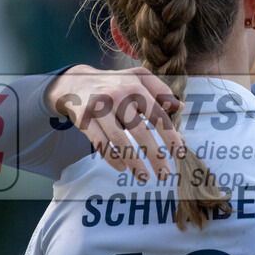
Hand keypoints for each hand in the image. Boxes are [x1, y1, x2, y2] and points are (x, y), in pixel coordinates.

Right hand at [48, 65, 183, 180]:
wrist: (75, 81)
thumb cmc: (114, 83)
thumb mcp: (137, 77)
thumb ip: (160, 89)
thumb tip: (180, 106)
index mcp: (135, 87)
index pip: (158, 115)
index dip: (170, 137)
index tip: (178, 154)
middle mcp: (118, 96)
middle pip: (141, 131)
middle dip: (155, 156)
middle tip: (165, 175)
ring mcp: (100, 108)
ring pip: (119, 140)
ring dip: (134, 162)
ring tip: (144, 177)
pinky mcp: (84, 118)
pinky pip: (99, 143)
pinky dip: (112, 157)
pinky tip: (122, 168)